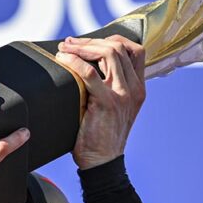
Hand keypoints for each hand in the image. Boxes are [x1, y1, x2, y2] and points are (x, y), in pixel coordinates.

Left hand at [55, 35, 145, 169]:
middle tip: (69, 43)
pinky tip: (63, 60)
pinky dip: (74, 62)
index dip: (112, 40)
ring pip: (109, 53)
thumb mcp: (114, 108)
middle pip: (119, 47)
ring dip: (82, 47)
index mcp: (139, 88)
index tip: (90, 42)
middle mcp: (135, 89)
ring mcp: (123, 95)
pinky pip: (90, 73)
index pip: (135, 50)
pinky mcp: (108, 103)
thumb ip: (109, 87)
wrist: (102, 163)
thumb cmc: (101, 136)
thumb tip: (87, 64)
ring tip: (64, 49)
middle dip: (91, 41)